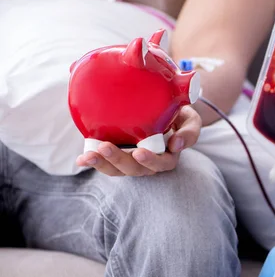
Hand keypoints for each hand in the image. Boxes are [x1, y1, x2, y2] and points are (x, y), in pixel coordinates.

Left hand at [76, 106, 201, 176]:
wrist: (166, 106)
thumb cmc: (180, 114)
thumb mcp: (191, 119)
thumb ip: (190, 131)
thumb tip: (177, 144)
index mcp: (169, 155)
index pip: (162, 163)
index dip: (151, 161)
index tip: (140, 152)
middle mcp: (149, 162)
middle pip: (135, 169)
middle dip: (119, 160)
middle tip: (104, 148)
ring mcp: (132, 159)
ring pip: (118, 169)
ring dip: (103, 164)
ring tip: (88, 156)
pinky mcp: (118, 153)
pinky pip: (106, 162)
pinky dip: (93, 162)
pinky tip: (82, 159)